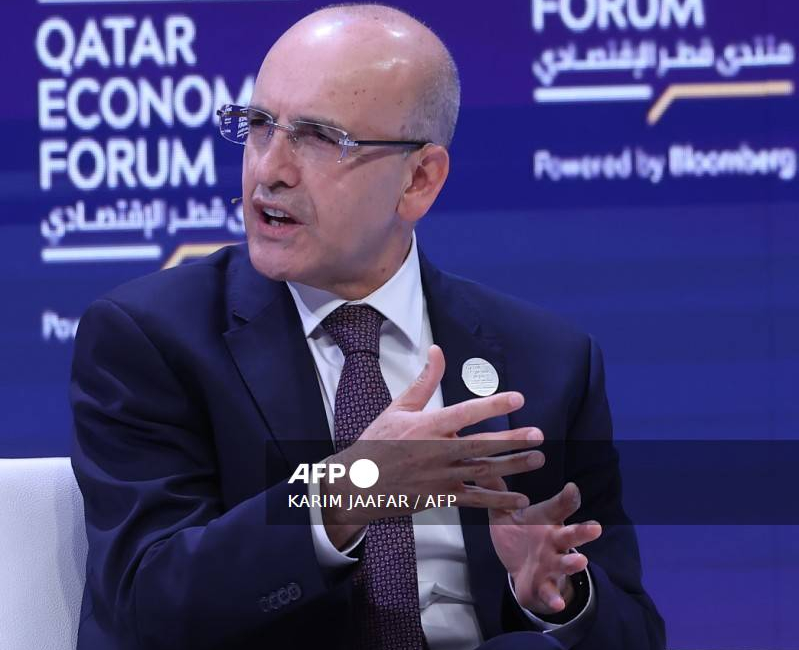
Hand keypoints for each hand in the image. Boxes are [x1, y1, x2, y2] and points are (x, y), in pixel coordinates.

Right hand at [322, 345, 544, 547]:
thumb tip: (437, 351)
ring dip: (512, 466)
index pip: (465, 412)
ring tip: (537, 460)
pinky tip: (518, 500)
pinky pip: (475, 499)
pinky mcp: (441, 497)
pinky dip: (498, 500)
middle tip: (537, 435)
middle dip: (512, 440)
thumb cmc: (377, 443)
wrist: (358, 484)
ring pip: (483, 472)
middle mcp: (437, 452)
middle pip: (481, 445)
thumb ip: (424, 381)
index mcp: (427, 426)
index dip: (493, 405)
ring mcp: (440, 477)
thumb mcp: (398, 407)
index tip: (517, 398)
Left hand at [474, 477, 601, 615]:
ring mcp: (552, 564)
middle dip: (583, 532)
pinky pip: (551, 592)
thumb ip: (496, 492)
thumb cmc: (518, 536)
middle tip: (595, 528)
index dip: (567, 498)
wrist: (522, 573)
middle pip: (572, 535)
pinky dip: (554, 597)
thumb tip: (480, 466)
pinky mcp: (545, 585)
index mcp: (546, 520)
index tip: (572, 488)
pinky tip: (557, 602)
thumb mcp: (504, 514)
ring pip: (567, 563)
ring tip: (581, 561)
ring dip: (573, 564)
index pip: (559, 506)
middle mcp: (554, 541)